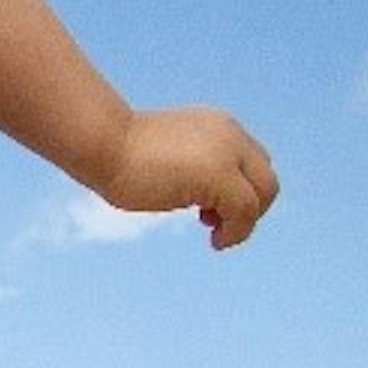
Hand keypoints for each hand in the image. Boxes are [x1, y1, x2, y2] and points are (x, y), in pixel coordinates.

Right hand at [97, 107, 278, 249]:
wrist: (102, 142)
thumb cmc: (116, 152)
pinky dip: (238, 231)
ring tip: (216, 234)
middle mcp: (229, 135)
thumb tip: (196, 195)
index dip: (238, 190)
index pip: (250, 161)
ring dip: (245, 221)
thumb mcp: (164, 154)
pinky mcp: (220, 175)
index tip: (207, 209)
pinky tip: (215, 241)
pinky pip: (246, 209)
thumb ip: (188, 166)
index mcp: (215, 126)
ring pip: (263, 193)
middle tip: (215, 224)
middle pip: (265, 177)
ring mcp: (227, 153)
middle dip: (248, 207)